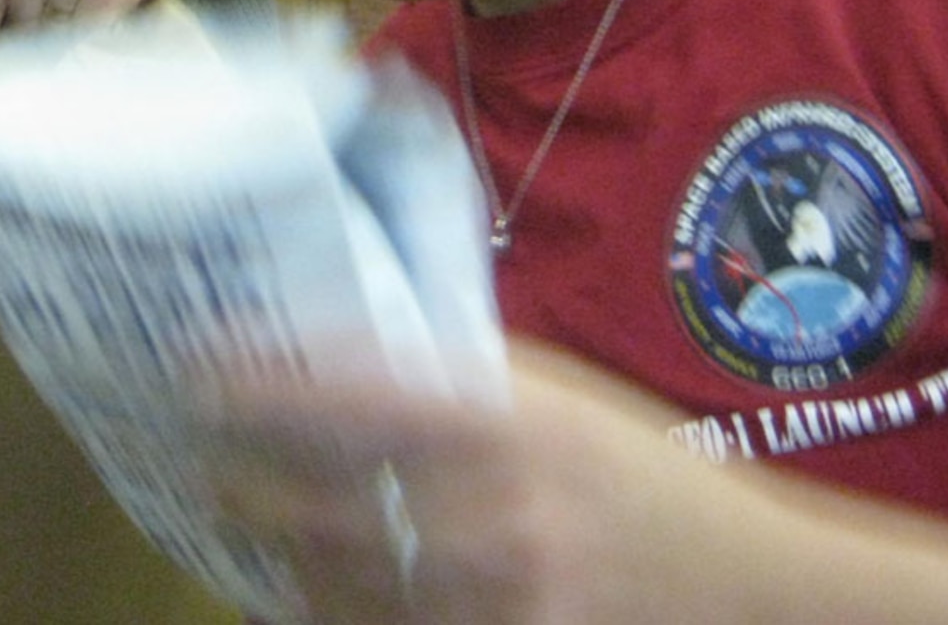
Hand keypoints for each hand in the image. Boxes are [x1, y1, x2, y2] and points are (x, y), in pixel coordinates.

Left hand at [204, 343, 686, 623]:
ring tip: (259, 531)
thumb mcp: (565, 400)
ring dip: (287, 559)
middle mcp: (500, 509)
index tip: (200, 370)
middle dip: (247, 486)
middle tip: (205, 467)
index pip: (354, 396)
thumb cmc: (645, 472)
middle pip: (326, 506)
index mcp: (512, 421)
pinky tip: (311, 594)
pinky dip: (338, 616)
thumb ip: (466, 379)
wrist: (746, 580)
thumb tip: (350, 349)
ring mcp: (504, 596)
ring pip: (345, 589)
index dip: (265, 388)